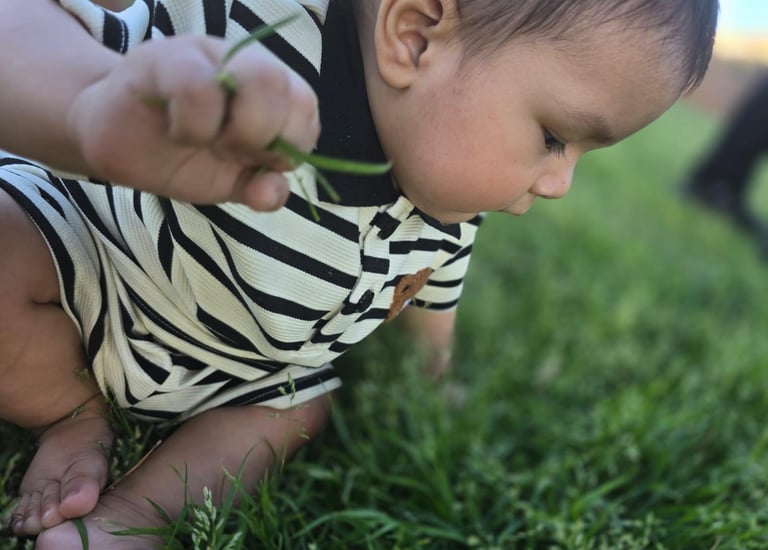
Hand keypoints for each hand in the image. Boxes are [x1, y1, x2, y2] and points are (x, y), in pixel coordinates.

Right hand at [67, 34, 318, 209]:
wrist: (115, 139)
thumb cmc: (181, 156)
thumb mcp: (231, 182)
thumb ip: (260, 189)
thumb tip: (270, 194)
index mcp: (273, 95)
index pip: (306, 108)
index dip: (288, 144)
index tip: (256, 163)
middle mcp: (248, 65)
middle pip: (285, 88)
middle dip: (261, 136)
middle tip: (227, 151)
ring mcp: (210, 56)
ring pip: (261, 79)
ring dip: (233, 130)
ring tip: (202, 140)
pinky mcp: (166, 58)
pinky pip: (199, 87)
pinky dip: (193, 125)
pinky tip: (176, 131)